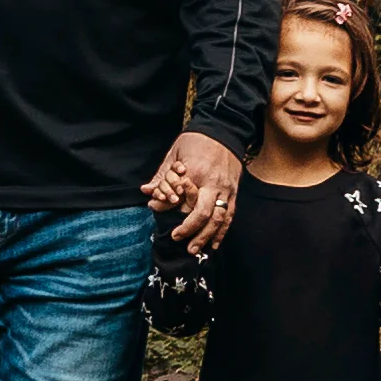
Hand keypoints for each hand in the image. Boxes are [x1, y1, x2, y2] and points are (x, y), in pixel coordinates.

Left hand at [144, 128, 244, 251]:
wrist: (224, 130)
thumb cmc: (197, 141)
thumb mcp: (175, 153)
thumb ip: (162, 175)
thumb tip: (146, 191)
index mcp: (195, 173)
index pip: (180, 198)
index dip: (166, 207)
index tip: (154, 210)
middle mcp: (212, 183)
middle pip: (202, 213)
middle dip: (190, 229)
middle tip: (177, 239)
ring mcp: (226, 189)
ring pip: (218, 218)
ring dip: (206, 236)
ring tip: (194, 250)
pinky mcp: (234, 192)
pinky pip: (229, 215)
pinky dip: (222, 232)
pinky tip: (214, 245)